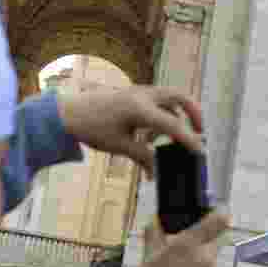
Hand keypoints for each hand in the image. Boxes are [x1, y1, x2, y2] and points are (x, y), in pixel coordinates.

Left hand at [57, 86, 204, 178]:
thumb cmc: (91, 128)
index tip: (200, 151)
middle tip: (199, 132)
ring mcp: (138, 93)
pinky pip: (156, 103)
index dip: (189, 139)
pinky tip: (150, 138)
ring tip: (172, 141)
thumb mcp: (119, 146)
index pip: (173, 125)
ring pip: (169, 99)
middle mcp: (143, 96)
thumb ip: (143, 157)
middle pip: (180, 97)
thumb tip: (157, 173)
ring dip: (176, 117)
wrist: (68, 112)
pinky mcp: (133, 95)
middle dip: (194, 114)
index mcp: (140, 109)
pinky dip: (161, 117)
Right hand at [135, 211, 228, 266]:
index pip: (215, 224)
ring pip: (211, 258)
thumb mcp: (149, 254)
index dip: (220, 218)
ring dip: (201, 259)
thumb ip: (154, 234)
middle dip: (202, 243)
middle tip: (184, 250)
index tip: (224, 216)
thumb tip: (153, 224)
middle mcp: (204, 256)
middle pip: (212, 242)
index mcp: (189, 243)